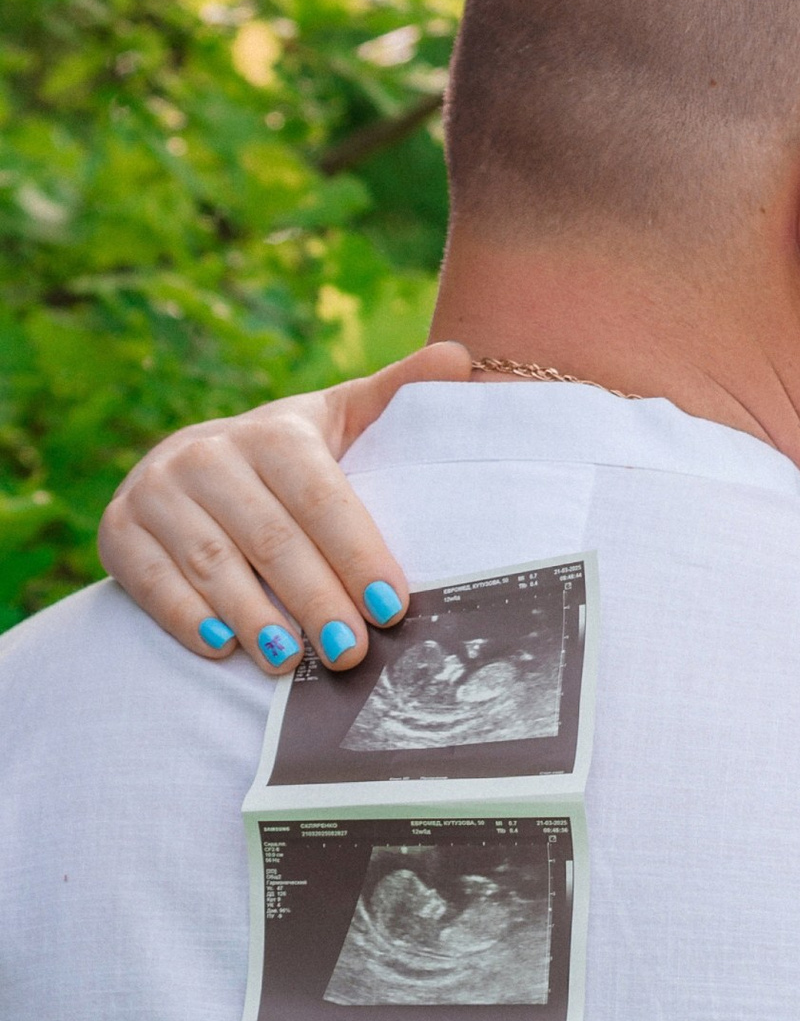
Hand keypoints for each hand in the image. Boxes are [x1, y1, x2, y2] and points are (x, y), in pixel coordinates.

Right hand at [98, 343, 469, 669]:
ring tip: (289, 662)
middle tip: (350, 653)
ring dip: (251, 616)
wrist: (196, 464)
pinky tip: (221, 649)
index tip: (392, 607)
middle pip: (270, 539)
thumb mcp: (341, 420)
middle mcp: (209, 454)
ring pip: (211, 563)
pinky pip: (148, 579)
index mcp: (274, 432)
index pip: (321, 497)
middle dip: (315, 600)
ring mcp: (157, 491)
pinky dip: (184, 616)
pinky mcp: (119, 529)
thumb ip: (397, 395)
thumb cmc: (290, 457)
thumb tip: (460, 358)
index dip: (357, 553)